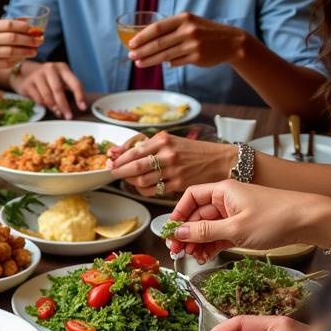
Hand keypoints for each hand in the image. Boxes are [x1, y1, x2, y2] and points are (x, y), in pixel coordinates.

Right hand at [0, 19, 42, 74]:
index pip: (10, 25)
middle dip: (29, 40)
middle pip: (13, 38)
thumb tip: (26, 21)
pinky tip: (21, 59)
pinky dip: (15, 62)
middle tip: (40, 41)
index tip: (35, 30)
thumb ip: (3, 26)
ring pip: (11, 52)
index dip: (25, 27)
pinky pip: (4, 64)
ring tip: (34, 51)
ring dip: (25, 52)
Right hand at [11, 61, 85, 118]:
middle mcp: (50, 69)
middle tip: (68, 116)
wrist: (26, 73)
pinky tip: (46, 106)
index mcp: (62, 68)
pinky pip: (38, 98)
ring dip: (53, 107)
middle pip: (58, 90)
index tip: (82, 107)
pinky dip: (43, 105)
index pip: (74, 82)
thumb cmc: (47, 79)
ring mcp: (38, 75)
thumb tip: (68, 110)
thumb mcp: (59, 79)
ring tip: (57, 112)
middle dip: (64, 105)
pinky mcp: (28, 83)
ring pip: (47, 95)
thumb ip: (66, 91)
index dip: (79, 96)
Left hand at [108, 133, 230, 195]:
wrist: (220, 161)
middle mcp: (167, 154)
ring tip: (128, 179)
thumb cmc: (193, 151)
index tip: (111, 161)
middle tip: (113, 172)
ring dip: (130, 182)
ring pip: (141, 181)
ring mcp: (172, 170)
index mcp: (164, 140)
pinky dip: (142, 190)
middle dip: (119, 171)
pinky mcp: (177, 184)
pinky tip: (142, 187)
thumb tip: (117, 152)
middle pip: (134, 166)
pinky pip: (152, 191)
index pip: (134, 150)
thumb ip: (147, 146)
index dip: (119, 158)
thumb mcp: (171, 141)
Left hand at [128, 12, 244, 68]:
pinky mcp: (196, 57)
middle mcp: (188, 30)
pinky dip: (167, 63)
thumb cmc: (205, 32)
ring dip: (149, 61)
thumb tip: (147, 39)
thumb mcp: (190, 23)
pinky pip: (175, 62)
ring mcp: (192, 44)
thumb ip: (171, 29)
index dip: (142, 36)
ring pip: (164, 55)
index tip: (131, 43)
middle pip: (158, 43)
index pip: (158, 28)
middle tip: (131, 56)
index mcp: (184, 18)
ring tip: (138, 63)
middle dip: (142, 51)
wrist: (230, 42)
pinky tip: (161, 63)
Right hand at [166, 179, 322, 262]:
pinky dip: (210, 246)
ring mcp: (233, 213)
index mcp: (223, 191)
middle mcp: (226, 200)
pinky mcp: (241, 226)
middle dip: (185, 234)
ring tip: (192, 258)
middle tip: (177, 252)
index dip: (177, 214)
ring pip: (206, 228)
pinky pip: (218, 235)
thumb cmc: (274, 218)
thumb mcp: (235, 228)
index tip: (170, 233)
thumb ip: (203, 232)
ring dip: (197, 243)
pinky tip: (205, 257)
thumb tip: (177, 233)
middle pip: (196, 215)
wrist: (309, 221)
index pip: (190, 198)